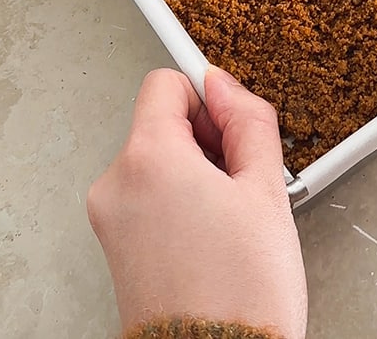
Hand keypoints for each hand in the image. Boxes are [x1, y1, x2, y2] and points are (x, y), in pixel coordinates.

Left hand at [87, 68, 306, 338]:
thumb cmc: (241, 294)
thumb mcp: (266, 192)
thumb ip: (248, 122)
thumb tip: (224, 87)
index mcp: (148, 156)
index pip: (165, 83)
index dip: (208, 102)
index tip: (234, 131)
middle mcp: (116, 181)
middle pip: (159, 126)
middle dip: (204, 146)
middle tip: (242, 191)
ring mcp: (110, 217)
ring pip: (156, 167)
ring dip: (193, 181)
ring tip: (228, 227)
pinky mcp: (114, 247)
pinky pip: (146, 203)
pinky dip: (176, 210)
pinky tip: (209, 245)